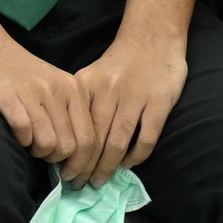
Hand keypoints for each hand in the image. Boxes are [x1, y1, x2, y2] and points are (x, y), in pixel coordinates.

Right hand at [0, 32, 97, 171]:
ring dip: (39, 153)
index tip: (73, 177)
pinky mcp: (6, 93)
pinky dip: (21, 140)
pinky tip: (17, 135)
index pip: (91, 138)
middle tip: (47, 162)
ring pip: (49, 143)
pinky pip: (23, 130)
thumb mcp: (52, 86)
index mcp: (74, 89)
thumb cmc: (16, 70)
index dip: (84, 164)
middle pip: (71, 146)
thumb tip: (78, 156)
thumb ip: (67, 113)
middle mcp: (57, 89)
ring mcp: (32, 91)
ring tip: (30, 146)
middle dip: (59, 162)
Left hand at [69, 31, 186, 187]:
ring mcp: (135, 97)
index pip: (74, 128)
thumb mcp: (91, 76)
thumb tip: (66, 140)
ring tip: (100, 182)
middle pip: (94, 138)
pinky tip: (128, 165)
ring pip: (117, 141)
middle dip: (84, 166)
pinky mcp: (160, 102)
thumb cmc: (119, 63)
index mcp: (86, 85)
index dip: (68, 154)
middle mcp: (108, 91)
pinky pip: (147, 136)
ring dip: (107, 166)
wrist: (152, 38)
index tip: (62, 173)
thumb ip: (81, 104)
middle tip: (79, 185)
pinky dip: (137, 155)